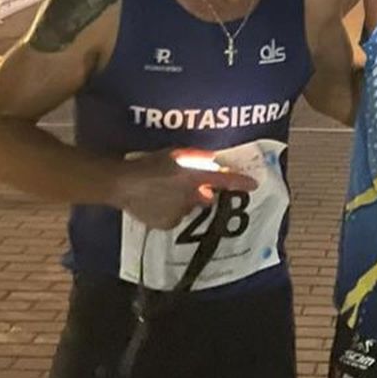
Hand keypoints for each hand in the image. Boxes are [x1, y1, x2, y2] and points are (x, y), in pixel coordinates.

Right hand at [110, 149, 255, 230]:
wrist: (122, 183)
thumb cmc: (147, 163)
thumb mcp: (174, 153)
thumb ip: (195, 157)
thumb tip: (211, 160)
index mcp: (194, 177)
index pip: (224, 181)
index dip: (240, 182)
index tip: (254, 185)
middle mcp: (191, 197)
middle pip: (206, 198)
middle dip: (201, 193)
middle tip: (185, 185)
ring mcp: (180, 213)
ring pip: (189, 208)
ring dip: (183, 202)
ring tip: (162, 192)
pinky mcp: (168, 224)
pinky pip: (175, 217)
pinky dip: (170, 211)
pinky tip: (156, 203)